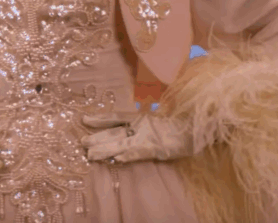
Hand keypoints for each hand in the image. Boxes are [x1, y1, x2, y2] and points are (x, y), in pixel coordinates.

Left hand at [81, 112, 201, 162]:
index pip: (115, 117)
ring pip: (121, 143)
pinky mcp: (156, 148)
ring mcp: (147, 136)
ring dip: (105, 149)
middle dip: (97, 137)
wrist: (196, 127)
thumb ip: (139, 125)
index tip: (84, 119)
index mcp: (139, 118)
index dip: (100, 118)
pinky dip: (129, 155)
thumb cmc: (176, 127)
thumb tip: (123, 132)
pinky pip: (139, 152)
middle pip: (114, 132)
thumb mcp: (153, 123)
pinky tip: (117, 159)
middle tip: (81, 143)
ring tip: (90, 154)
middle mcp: (140, 125)